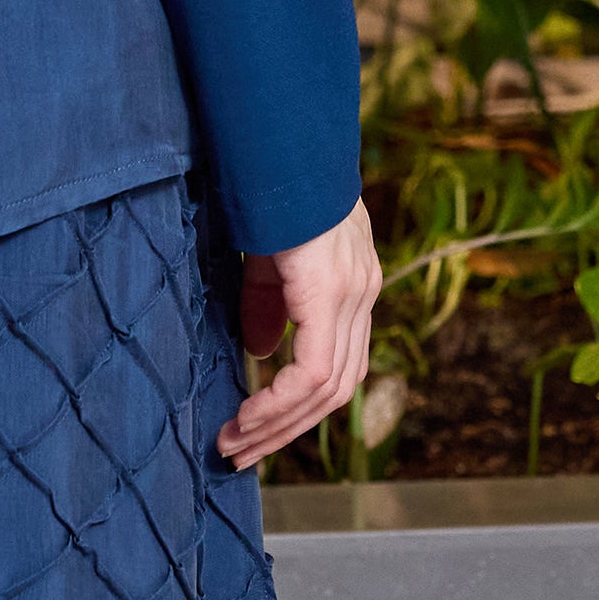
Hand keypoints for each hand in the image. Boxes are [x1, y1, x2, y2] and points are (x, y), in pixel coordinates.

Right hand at [219, 201, 381, 472]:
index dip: (298, 407)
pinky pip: (314, 370)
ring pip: (329, 388)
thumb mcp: (268, 258)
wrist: (283, 146)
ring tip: (235, 443)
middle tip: (239, 453)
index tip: (252, 430)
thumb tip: (261, 354)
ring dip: (280, 424)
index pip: (337, 367)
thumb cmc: (272, 191)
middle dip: (286, 429)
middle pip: (338, 389)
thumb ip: (269, 306)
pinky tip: (250, 413)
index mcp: (352, 287)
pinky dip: (281, 400)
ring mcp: (354, 294)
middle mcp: (363, 295)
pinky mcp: (332, 291)